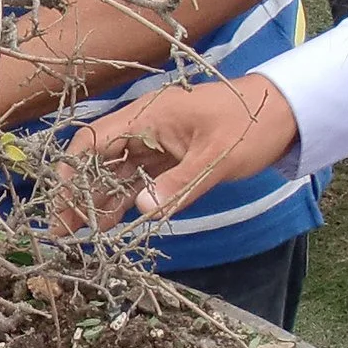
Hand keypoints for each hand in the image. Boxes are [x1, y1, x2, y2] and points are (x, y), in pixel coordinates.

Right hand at [57, 72, 296, 225]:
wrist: (287, 113)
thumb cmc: (252, 126)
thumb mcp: (218, 157)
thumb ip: (180, 185)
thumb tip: (141, 210)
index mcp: (148, 117)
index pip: (93, 141)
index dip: (71, 171)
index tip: (60, 202)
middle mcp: (144, 127)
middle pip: (98, 161)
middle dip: (77, 195)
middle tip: (60, 232)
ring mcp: (157, 142)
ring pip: (115, 173)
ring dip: (96, 202)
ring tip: (76, 235)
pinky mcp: (171, 156)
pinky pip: (137, 179)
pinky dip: (122, 201)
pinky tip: (109, 224)